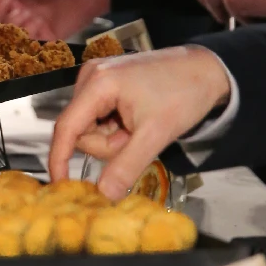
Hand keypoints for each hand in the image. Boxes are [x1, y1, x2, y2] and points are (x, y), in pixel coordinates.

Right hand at [48, 46, 230, 194]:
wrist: (206, 70)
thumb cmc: (184, 93)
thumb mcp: (155, 136)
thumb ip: (126, 167)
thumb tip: (104, 194)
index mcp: (98, 83)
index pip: (66, 128)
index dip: (59, 159)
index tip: (60, 185)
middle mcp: (91, 76)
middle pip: (81, 131)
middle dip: (108, 145)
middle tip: (137, 138)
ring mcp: (97, 78)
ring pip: (91, 127)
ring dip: (115, 138)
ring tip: (141, 126)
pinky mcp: (106, 83)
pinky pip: (100, 118)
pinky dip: (117, 128)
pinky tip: (137, 120)